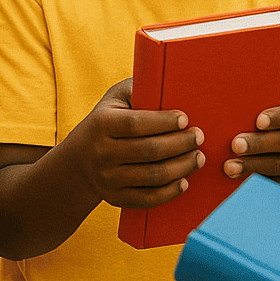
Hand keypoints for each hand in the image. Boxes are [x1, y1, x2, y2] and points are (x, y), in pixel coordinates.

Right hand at [64, 79, 202, 208]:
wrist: (79, 159)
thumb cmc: (107, 120)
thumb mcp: (115, 99)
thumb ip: (139, 88)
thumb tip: (172, 81)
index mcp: (102, 123)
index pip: (136, 124)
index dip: (163, 122)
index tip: (185, 119)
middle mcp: (102, 152)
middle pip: (149, 151)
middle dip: (180, 144)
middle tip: (199, 137)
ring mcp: (107, 178)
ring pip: (152, 176)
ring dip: (182, 167)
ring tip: (198, 158)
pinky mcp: (115, 198)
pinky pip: (147, 199)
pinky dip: (170, 192)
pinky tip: (184, 181)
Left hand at [224, 96, 279, 192]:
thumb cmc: (276, 115)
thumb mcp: (276, 104)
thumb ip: (262, 105)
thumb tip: (233, 107)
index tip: (259, 121)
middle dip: (261, 144)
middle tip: (236, 145)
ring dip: (255, 166)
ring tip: (231, 167)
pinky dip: (259, 182)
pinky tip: (240, 180)